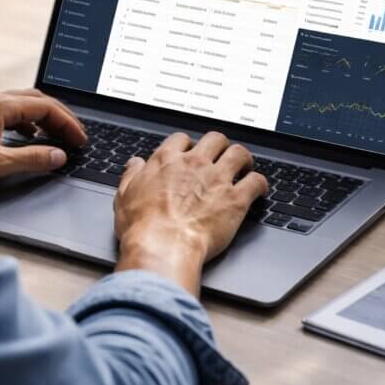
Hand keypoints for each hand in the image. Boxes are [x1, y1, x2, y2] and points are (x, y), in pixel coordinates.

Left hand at [0, 89, 86, 189]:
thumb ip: (31, 159)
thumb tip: (58, 155)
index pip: (46, 106)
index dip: (68, 123)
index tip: (80, 139)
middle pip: (36, 99)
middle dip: (59, 116)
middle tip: (75, 135)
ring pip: (21, 104)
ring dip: (43, 118)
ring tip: (56, 136)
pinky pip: (8, 112)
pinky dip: (26, 122)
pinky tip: (26, 136)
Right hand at [113, 131, 268, 295]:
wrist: (163, 246)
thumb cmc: (143, 226)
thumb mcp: (124, 196)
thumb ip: (131, 175)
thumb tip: (135, 164)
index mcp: (167, 161)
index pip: (183, 139)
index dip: (189, 145)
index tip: (191, 153)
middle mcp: (195, 164)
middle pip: (216, 139)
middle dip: (220, 146)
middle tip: (221, 156)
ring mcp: (217, 179)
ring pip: (239, 154)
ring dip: (244, 159)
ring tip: (245, 166)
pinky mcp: (235, 199)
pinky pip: (256, 182)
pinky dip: (260, 184)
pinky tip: (259, 190)